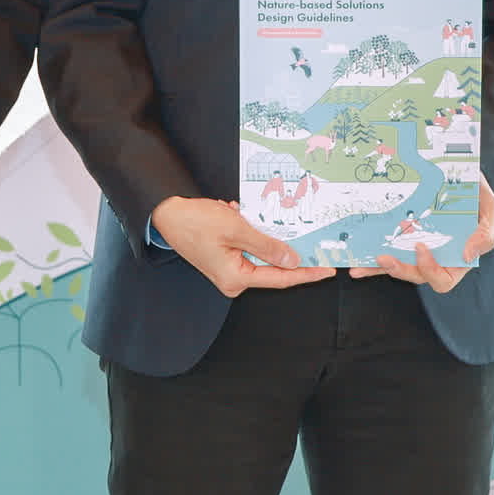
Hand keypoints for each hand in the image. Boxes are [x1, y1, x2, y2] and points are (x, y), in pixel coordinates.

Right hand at [150, 195, 334, 296]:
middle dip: (288, 251)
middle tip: (311, 241)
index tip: (327, 269)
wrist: (165, 214)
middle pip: (271, 269)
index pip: (280, 278)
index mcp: (235, 278)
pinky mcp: (223, 261)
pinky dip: (253, 237)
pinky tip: (247, 219)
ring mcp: (227, 271)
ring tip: (268, 222)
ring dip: (267, 240)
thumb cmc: (194, 221)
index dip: (306, 273)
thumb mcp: (236, 229)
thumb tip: (292, 260)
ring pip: (260, 257)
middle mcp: (232, 280)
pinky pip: (248, 251)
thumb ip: (267, 246)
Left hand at [357, 187, 493, 292]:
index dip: (430, 270)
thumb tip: (467, 255)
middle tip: (383, 258)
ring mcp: (415, 248)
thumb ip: (486, 235)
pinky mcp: (401, 236)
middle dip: (399, 270)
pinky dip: (369, 257)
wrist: (458, 174)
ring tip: (358, 267)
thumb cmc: (478, 196)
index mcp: (457, 259)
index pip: (443, 279)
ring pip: (396, 266)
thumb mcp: (491, 211)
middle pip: (416, 276)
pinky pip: (386, 249)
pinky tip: (354, 257)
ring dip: (377, 269)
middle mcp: (435, 257)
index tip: (420, 247)